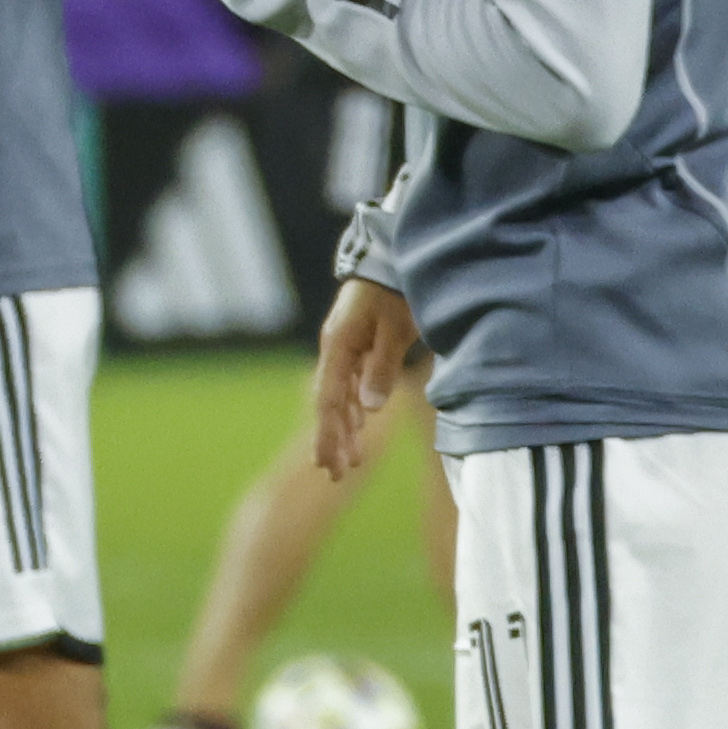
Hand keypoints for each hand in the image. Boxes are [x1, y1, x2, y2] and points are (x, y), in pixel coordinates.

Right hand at [313, 275, 424, 480]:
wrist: (394, 254)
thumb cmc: (399, 288)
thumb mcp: (396, 327)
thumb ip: (382, 367)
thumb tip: (369, 410)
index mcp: (339, 347)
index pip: (329, 401)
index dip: (329, 436)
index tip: (330, 465)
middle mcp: (336, 350)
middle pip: (329, 404)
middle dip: (333, 440)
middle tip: (336, 474)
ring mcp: (346, 348)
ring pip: (340, 396)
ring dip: (344, 428)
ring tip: (349, 460)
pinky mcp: (359, 344)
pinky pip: (350, 384)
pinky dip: (353, 408)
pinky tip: (358, 424)